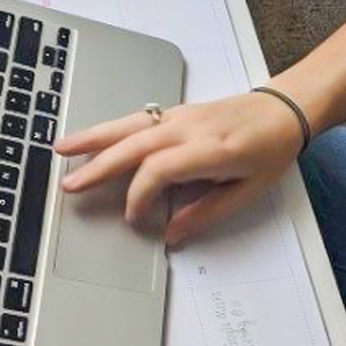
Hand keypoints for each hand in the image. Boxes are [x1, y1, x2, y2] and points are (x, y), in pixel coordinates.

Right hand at [54, 91, 307, 245]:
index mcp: (211, 149)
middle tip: (70, 185)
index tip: (133, 218)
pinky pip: (137, 119)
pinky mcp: (177, 112)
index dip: (140, 195)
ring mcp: (181, 115)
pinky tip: (90, 137)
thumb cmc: (271, 150)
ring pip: (129, 125)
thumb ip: (207, 212)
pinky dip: (109, 128)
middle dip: (99, 165)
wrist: (285, 109)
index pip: (159, 169)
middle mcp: (190, 127)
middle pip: (135, 144)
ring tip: (61, 149)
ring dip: (93, 138)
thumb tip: (172, 236)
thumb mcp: (248, 190)